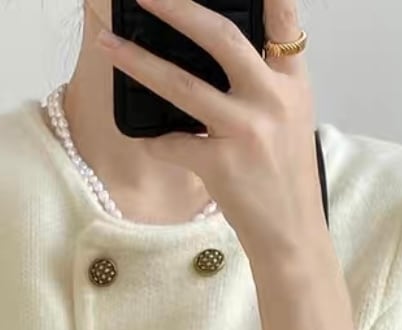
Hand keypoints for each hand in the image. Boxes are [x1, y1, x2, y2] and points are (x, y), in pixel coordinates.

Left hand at [97, 0, 320, 263]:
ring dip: (139, 62)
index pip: (283, 20)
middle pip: (220, 37)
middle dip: (176, 9)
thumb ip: (266, 81)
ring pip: (182, 85)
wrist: (292, 235)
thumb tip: (221, 48)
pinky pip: (173, 143)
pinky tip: (150, 142)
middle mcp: (271, 100)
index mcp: (291, 83)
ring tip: (110, 45)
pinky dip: (156, 142)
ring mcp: (246, 131)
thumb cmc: (285, 178)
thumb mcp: (292, 118)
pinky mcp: (222, 165)